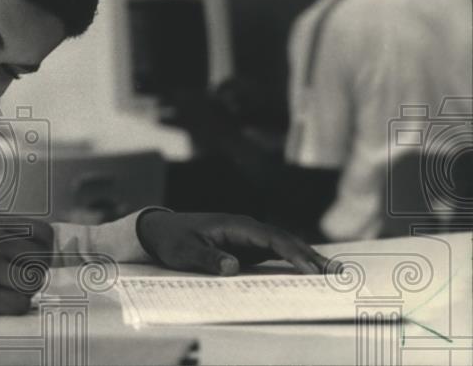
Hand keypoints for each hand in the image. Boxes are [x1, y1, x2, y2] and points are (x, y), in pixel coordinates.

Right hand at [0, 216, 53, 314]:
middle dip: (33, 272)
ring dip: (22, 292)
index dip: (44, 248)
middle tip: (18, 278)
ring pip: (31, 286)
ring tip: (3, 291)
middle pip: (39, 261)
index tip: (36, 257)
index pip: (41, 233)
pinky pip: (16, 306)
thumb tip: (31, 243)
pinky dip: (12, 308)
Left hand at [137, 211, 334, 275]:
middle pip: (285, 240)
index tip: (311, 269)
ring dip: (307, 257)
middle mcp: (247, 228)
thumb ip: (207, 259)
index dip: (293, 253)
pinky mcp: (247, 245)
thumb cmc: (173, 240)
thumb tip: (232, 267)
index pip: (272, 238)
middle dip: (311, 255)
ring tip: (333, 273)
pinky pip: (275, 252)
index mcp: (235, 226)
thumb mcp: (184, 252)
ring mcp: (249, 235)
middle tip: (338, 272)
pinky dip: (294, 260)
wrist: (161, 230)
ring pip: (284, 245)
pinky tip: (309, 270)